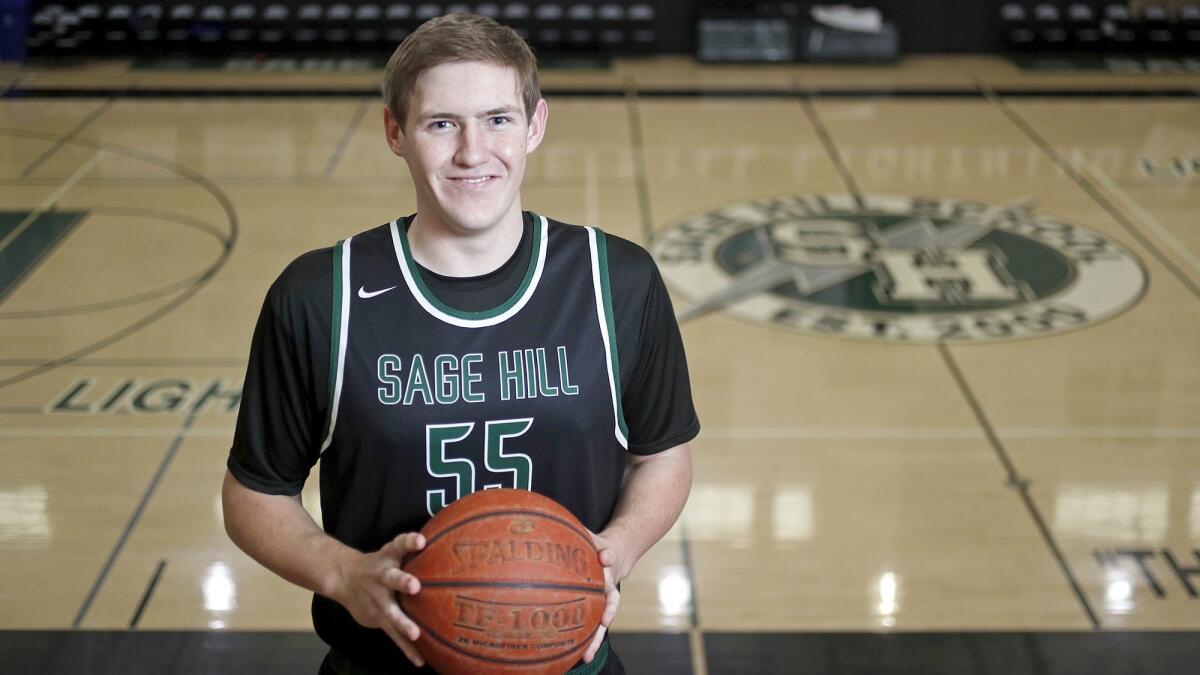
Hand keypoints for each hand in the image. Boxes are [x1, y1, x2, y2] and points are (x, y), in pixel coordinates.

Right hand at [329, 532, 426, 666]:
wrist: (344, 578)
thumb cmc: (380, 563)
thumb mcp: (392, 552)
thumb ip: (414, 550)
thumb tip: (455, 544)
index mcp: (387, 557)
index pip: (398, 545)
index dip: (409, 543)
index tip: (420, 541)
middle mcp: (382, 577)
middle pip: (392, 578)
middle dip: (403, 582)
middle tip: (415, 586)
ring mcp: (378, 599)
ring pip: (390, 611)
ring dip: (402, 622)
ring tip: (414, 633)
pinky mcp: (378, 619)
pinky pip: (393, 635)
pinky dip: (407, 649)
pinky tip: (420, 661)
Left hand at [583, 531, 629, 662]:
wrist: (618, 551)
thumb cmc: (594, 542)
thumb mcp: (587, 532)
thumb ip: (574, 530)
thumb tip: (548, 519)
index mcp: (606, 559)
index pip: (608, 555)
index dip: (607, 556)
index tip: (605, 558)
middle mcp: (609, 581)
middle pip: (610, 596)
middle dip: (607, 609)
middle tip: (604, 621)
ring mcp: (607, 597)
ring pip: (604, 619)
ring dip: (596, 637)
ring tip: (586, 655)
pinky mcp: (601, 609)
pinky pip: (595, 627)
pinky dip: (588, 641)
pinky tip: (578, 657)